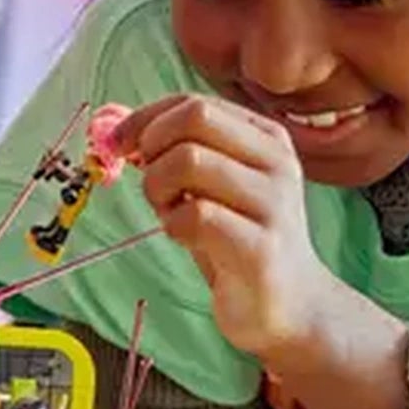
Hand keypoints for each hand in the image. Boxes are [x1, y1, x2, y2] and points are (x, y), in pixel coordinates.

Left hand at [109, 94, 333, 365]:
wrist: (289, 305)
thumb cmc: (240, 239)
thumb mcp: (213, 185)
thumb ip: (179, 151)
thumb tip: (120, 127)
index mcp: (267, 139)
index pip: (195, 103)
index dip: (146, 118)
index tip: (118, 144)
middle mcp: (277, 163)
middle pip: (194, 118)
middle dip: (153, 146)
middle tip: (151, 183)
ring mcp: (274, 204)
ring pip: (188, 161)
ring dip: (158, 188)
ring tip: (170, 214)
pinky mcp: (261, 248)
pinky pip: (194, 216)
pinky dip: (172, 225)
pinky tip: (185, 239)